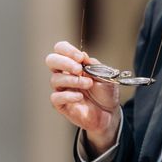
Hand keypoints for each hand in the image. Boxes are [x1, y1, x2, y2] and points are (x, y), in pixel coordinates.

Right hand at [46, 41, 120, 155]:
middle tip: (79, 69)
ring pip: (54, 79)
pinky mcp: (61, 104)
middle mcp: (65, 74)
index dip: (67, 50)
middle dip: (64, 62)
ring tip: (88, 84)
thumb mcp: (105, 75)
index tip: (80, 57)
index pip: (61, 49)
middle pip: (51, 60)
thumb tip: (82, 55)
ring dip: (73, 80)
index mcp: (75, 64)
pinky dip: (68, 95)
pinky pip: (55, 97)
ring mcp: (62, 89)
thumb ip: (93, 65)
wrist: (110, 112)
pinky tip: (80, 97)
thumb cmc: (106, 92)